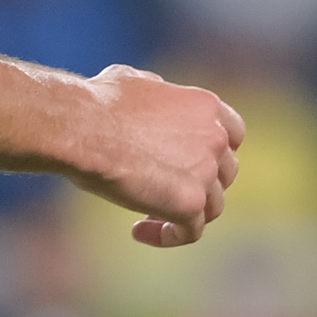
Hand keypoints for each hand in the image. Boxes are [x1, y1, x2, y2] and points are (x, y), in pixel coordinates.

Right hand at [77, 65, 242, 247]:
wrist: (83, 126)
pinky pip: (190, 232)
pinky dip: (168, 235)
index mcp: (206, 106)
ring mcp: (206, 172)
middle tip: (163, 190)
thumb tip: (155, 93)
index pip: (233, 135)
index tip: (190, 164)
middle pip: (225, 173)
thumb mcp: (135, 81)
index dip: (215, 154)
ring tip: (147, 214)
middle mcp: (215, 137)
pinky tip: (139, 231)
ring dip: (184, 214)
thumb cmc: (98, 102)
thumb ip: (157, 92)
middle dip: (200, 185)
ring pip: (212, 206)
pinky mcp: (189, 203)